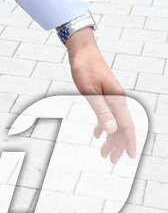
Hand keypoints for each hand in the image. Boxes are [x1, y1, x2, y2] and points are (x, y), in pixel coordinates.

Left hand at [67, 31, 136, 162]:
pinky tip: (97, 134)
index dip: (129, 142)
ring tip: (103, 153)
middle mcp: (118, 100)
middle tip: (110, 161)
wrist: (82, 51)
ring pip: (114, 123)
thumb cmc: (85, 68)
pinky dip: (103, 126)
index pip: (126, 126)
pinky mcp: (104, 95)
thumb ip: (101, 111)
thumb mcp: (90, 91)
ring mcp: (112, 98)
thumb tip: (112, 130)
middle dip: (117, 145)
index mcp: (117, 100)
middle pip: (121, 128)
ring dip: (110, 138)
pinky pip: (107, 115)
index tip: (130, 157)